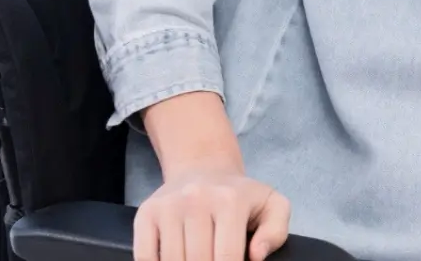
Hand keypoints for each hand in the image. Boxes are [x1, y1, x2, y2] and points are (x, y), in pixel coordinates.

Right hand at [133, 165, 289, 260]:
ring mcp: (168, 206)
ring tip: (196, 260)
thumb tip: (256, 255)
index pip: (227, 257)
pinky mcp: (146, 213)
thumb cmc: (240, 196)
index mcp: (230, 200)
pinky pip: (144, 256)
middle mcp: (196, 199)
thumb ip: (275, 231)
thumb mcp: (272, 205)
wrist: (204, 169)